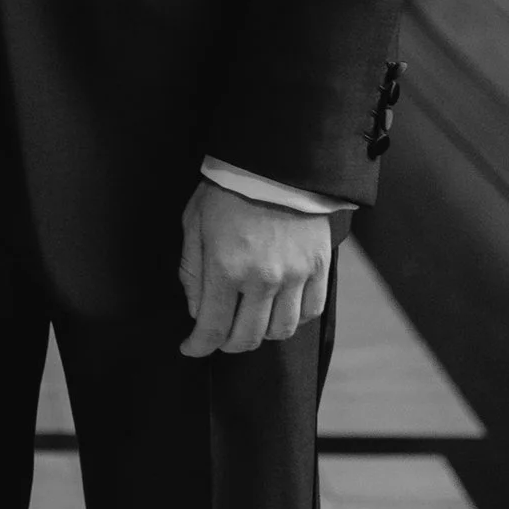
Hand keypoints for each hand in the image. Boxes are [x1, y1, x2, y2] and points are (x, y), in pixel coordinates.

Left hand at [177, 179, 333, 356]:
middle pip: (247, 338)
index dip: (198, 346)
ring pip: (280, 331)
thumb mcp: (194, 225)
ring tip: (250, 320)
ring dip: (261, 334)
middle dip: (227, 344)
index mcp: (227, 269)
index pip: (212, 328)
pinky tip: (279, 309)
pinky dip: (293, 319)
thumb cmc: (227, 191)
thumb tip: (197, 312)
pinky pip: (310, 311)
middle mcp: (263, 279)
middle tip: (219, 335)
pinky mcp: (318, 267)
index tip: (191, 348)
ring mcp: (295, 275)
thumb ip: (192, 272)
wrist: (275, 161)